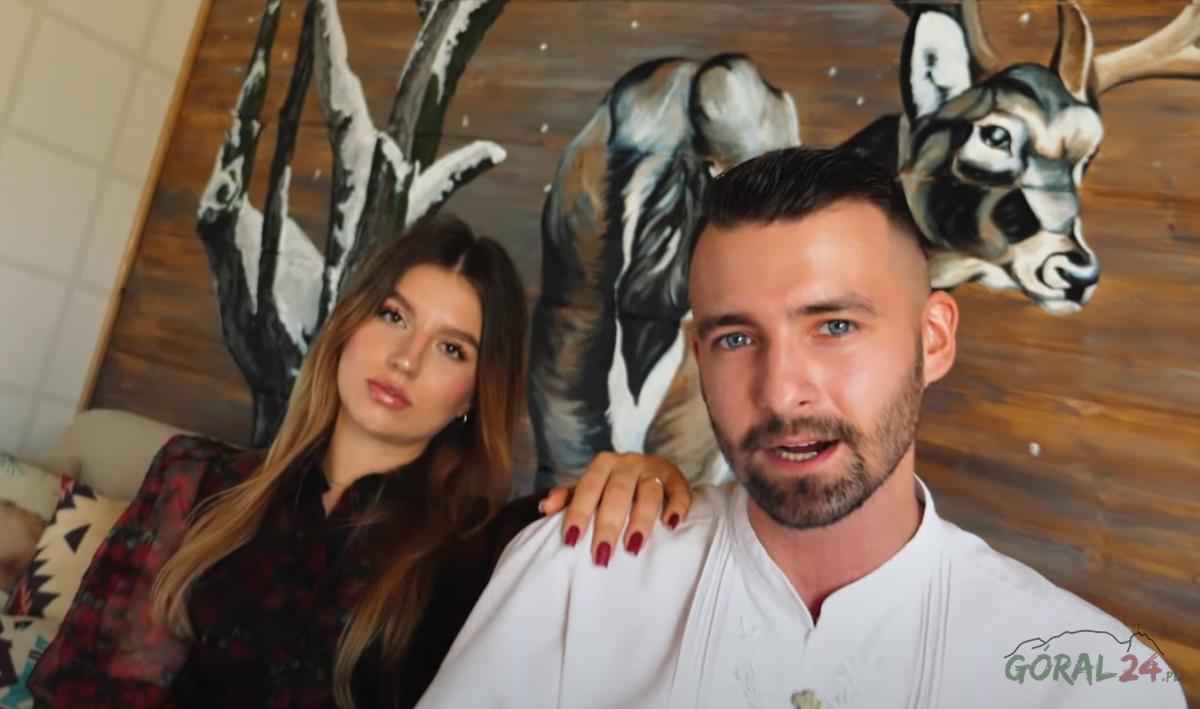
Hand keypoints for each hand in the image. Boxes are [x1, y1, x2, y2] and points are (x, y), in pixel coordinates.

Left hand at [538, 452, 692, 566]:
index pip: (588, 488)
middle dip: (608, 524)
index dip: (579, 513)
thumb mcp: (591, 490)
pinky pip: (679, 489)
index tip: (571, 540)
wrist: (651, 470)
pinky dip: (676, 506)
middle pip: (617, 492)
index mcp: (603, 464)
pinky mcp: (677, 477)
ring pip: (648, 491)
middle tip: (602, 555)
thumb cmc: (614, 486)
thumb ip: (569, 497)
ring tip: (633, 547)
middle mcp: (628, 463)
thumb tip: (545, 507)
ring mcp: (654, 468)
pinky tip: (671, 525)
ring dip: (641, 519)